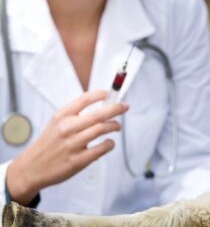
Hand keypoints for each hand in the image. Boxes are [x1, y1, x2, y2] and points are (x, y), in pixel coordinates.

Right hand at [6, 90, 128, 205]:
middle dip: (116, 108)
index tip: (109, 94)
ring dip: (114, 126)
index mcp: (61, 117)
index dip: (99, 94)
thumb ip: (75, 116)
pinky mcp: (78, 160)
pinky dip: (109, 144)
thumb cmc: (48, 144)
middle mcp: (67, 128)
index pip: (84, 99)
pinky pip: (101, 148)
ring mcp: (73, 144)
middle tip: (125, 107)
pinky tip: (109, 143)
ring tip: (117, 126)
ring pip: (102, 129)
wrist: (32, 168)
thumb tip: (102, 107)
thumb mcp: (56, 124)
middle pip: (98, 114)